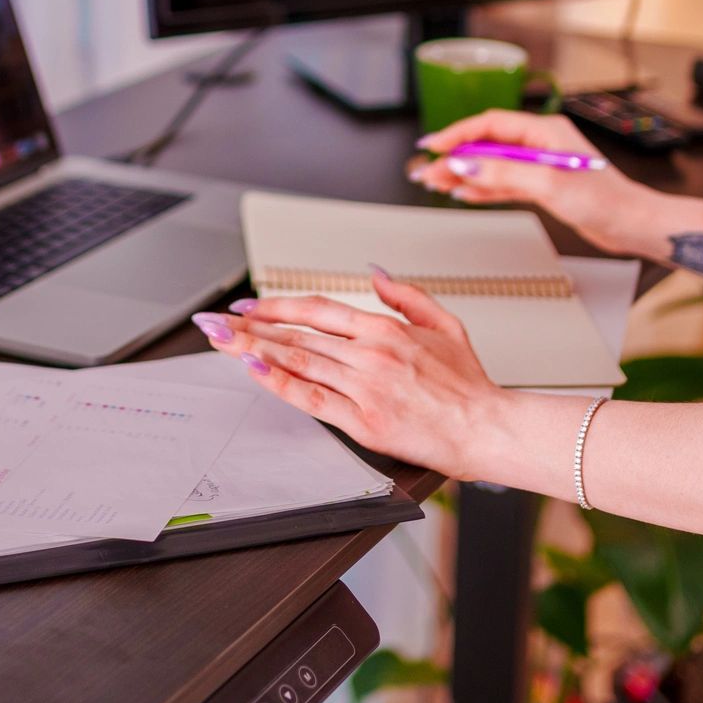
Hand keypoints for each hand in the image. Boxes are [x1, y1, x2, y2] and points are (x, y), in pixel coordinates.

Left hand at [200, 269, 504, 480]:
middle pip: (297, 334)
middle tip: (214, 322)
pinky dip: (279, 383)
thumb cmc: (469, 384)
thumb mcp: (445, 323)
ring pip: (298, 361)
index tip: (249, 306)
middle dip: (249, 326)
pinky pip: (311, 399)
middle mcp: (371, 354)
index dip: (277, 306)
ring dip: (253, 349)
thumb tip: (375, 274)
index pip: (317, 309)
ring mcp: (365, 388)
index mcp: (386, 329)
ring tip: (221, 342)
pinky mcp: (363, 422)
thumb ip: (407, 296)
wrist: (487, 429)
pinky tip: (255, 370)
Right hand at [409, 108, 655, 254]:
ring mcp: (541, 164)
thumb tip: (467, 164)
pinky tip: (466, 193)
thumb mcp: (548, 184)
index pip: (490, 124)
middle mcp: (541, 143)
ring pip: (493, 165)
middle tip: (427, 171)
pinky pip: (504, 182)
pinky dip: (484, 188)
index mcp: (545, 131)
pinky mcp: (543, 185)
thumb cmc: (605, 200)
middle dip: (456, 158)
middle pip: (487, 145)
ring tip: (438, 184)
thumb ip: (504, 173)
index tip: (434, 145)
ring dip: (466, 174)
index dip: (458, 133)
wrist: (631, 223)